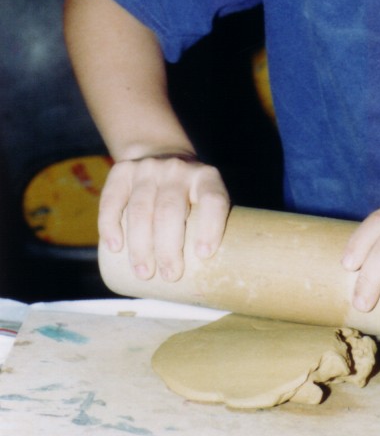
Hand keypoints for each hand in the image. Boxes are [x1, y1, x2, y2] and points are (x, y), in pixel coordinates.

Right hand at [98, 153, 229, 281]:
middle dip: (168, 248)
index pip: (213, 199)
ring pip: (141, 209)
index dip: (211, 226)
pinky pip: (112, 199)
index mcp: (206, 177)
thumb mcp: (205, 200)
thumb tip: (210, 282)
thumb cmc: (189, 194)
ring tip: (144, 272)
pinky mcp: (122, 171)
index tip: (204, 255)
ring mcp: (148, 168)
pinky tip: (115, 247)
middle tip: (169, 275)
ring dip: (140, 246)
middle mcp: (178, 169)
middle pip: (170, 210)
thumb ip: (207, 227)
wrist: (160, 154)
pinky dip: (110, 226)